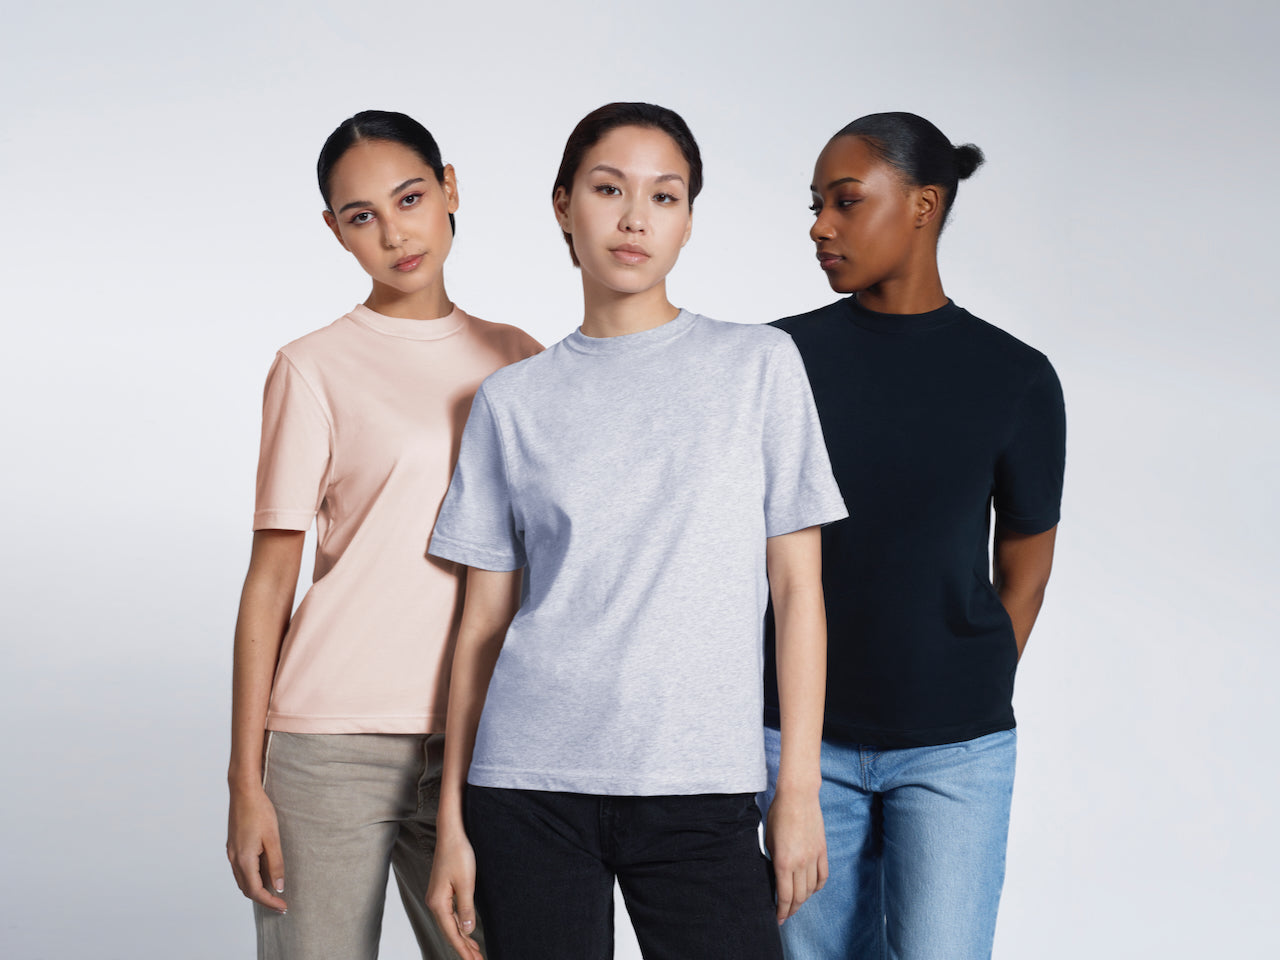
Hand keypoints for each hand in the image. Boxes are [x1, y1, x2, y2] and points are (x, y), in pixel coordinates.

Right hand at [226, 783, 286, 913]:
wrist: (243, 792)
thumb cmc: (259, 812)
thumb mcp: (272, 838)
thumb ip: (276, 864)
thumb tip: (278, 886)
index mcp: (243, 859)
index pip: (255, 891)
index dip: (269, 902)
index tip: (283, 907)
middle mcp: (234, 859)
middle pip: (246, 889)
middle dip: (263, 899)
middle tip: (280, 903)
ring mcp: (231, 853)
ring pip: (242, 880)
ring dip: (257, 889)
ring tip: (274, 891)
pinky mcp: (233, 846)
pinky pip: (240, 870)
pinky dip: (251, 877)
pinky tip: (264, 873)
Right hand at [426, 828, 481, 959]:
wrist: (451, 834)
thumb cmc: (459, 854)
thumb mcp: (466, 883)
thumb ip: (466, 909)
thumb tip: (466, 931)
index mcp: (438, 903)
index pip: (452, 934)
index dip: (464, 950)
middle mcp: (434, 902)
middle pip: (450, 932)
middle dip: (464, 948)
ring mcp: (437, 897)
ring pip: (450, 924)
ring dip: (462, 938)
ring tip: (475, 952)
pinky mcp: (442, 891)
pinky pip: (450, 915)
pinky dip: (459, 926)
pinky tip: (466, 932)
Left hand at [765, 784, 827, 923]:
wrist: (798, 796)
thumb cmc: (778, 814)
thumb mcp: (769, 839)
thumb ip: (773, 860)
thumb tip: (776, 875)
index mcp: (783, 861)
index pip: (785, 896)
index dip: (782, 911)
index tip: (777, 918)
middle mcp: (800, 863)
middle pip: (799, 896)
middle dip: (792, 909)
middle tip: (785, 915)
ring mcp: (814, 857)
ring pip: (811, 889)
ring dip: (804, 900)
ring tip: (796, 904)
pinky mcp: (823, 851)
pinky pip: (822, 876)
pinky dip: (817, 886)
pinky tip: (811, 889)